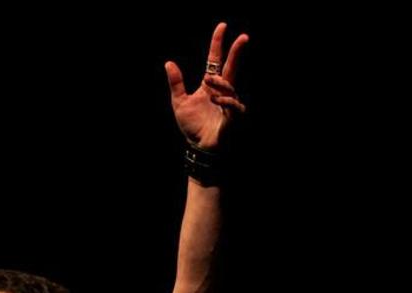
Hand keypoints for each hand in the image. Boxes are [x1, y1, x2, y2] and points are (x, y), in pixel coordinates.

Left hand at [165, 22, 248, 150]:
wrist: (199, 146)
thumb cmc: (192, 125)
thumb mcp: (179, 102)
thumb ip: (176, 83)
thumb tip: (168, 63)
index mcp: (210, 85)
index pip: (215, 60)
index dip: (218, 44)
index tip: (222, 26)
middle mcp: (222, 91)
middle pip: (232, 67)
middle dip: (237, 52)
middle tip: (243, 37)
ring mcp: (230, 102)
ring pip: (230, 86)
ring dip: (220, 82)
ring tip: (209, 82)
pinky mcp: (234, 116)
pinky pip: (234, 104)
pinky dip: (225, 101)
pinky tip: (216, 100)